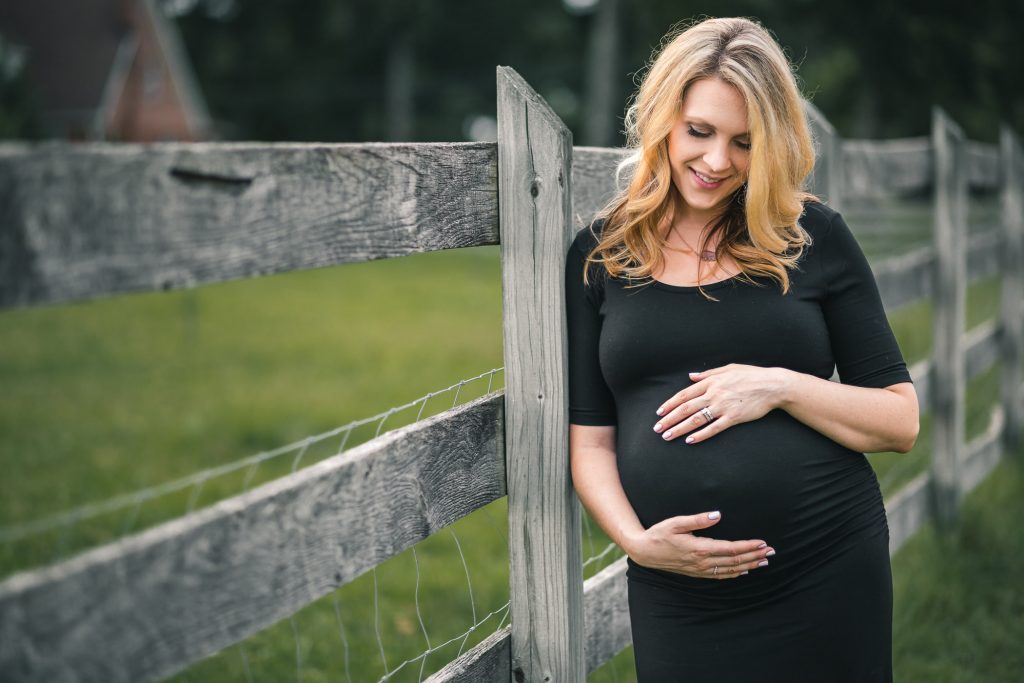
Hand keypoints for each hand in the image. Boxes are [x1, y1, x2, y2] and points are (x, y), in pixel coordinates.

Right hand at [624, 510, 773, 578]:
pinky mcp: (697, 573)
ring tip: (764, 561)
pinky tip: (744, 570)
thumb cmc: (658, 534)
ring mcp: (700, 570)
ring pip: (731, 570)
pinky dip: (735, 573)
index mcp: (699, 548)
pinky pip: (721, 575)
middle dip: (755, 556)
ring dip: (749, 565)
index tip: (763, 542)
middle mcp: (702, 562)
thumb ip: (698, 519)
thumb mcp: (676, 522)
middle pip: (735, 561)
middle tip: (772, 552)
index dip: (749, 546)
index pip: (731, 549)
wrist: (644, 552)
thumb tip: (718, 515)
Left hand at [653, 363, 789, 444]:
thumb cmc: (751, 375)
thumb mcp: (728, 368)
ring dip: (680, 429)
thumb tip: (691, 377)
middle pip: (686, 408)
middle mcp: (714, 394)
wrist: (773, 385)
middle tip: (657, 428)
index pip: (684, 394)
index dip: (670, 404)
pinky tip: (690, 440)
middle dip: (669, 419)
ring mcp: (723, 406)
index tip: (659, 412)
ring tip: (668, 436)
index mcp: (711, 381)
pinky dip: (701, 435)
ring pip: (696, 419)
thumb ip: (708, 373)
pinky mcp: (734, 417)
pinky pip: (714, 428)